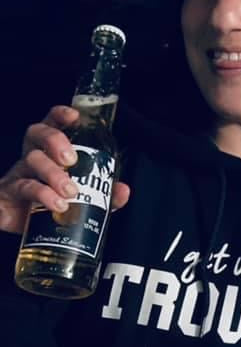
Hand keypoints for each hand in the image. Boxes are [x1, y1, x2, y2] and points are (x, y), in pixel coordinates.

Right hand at [0, 106, 129, 233]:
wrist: (27, 230)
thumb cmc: (53, 204)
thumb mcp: (83, 199)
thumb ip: (105, 194)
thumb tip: (123, 190)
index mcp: (50, 152)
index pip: (52, 124)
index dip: (60, 115)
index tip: (74, 116)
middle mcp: (33, 157)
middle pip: (37, 134)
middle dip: (55, 140)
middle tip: (71, 159)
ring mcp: (19, 173)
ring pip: (32, 160)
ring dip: (53, 174)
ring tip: (70, 192)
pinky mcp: (9, 193)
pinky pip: (23, 187)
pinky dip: (43, 195)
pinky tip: (57, 205)